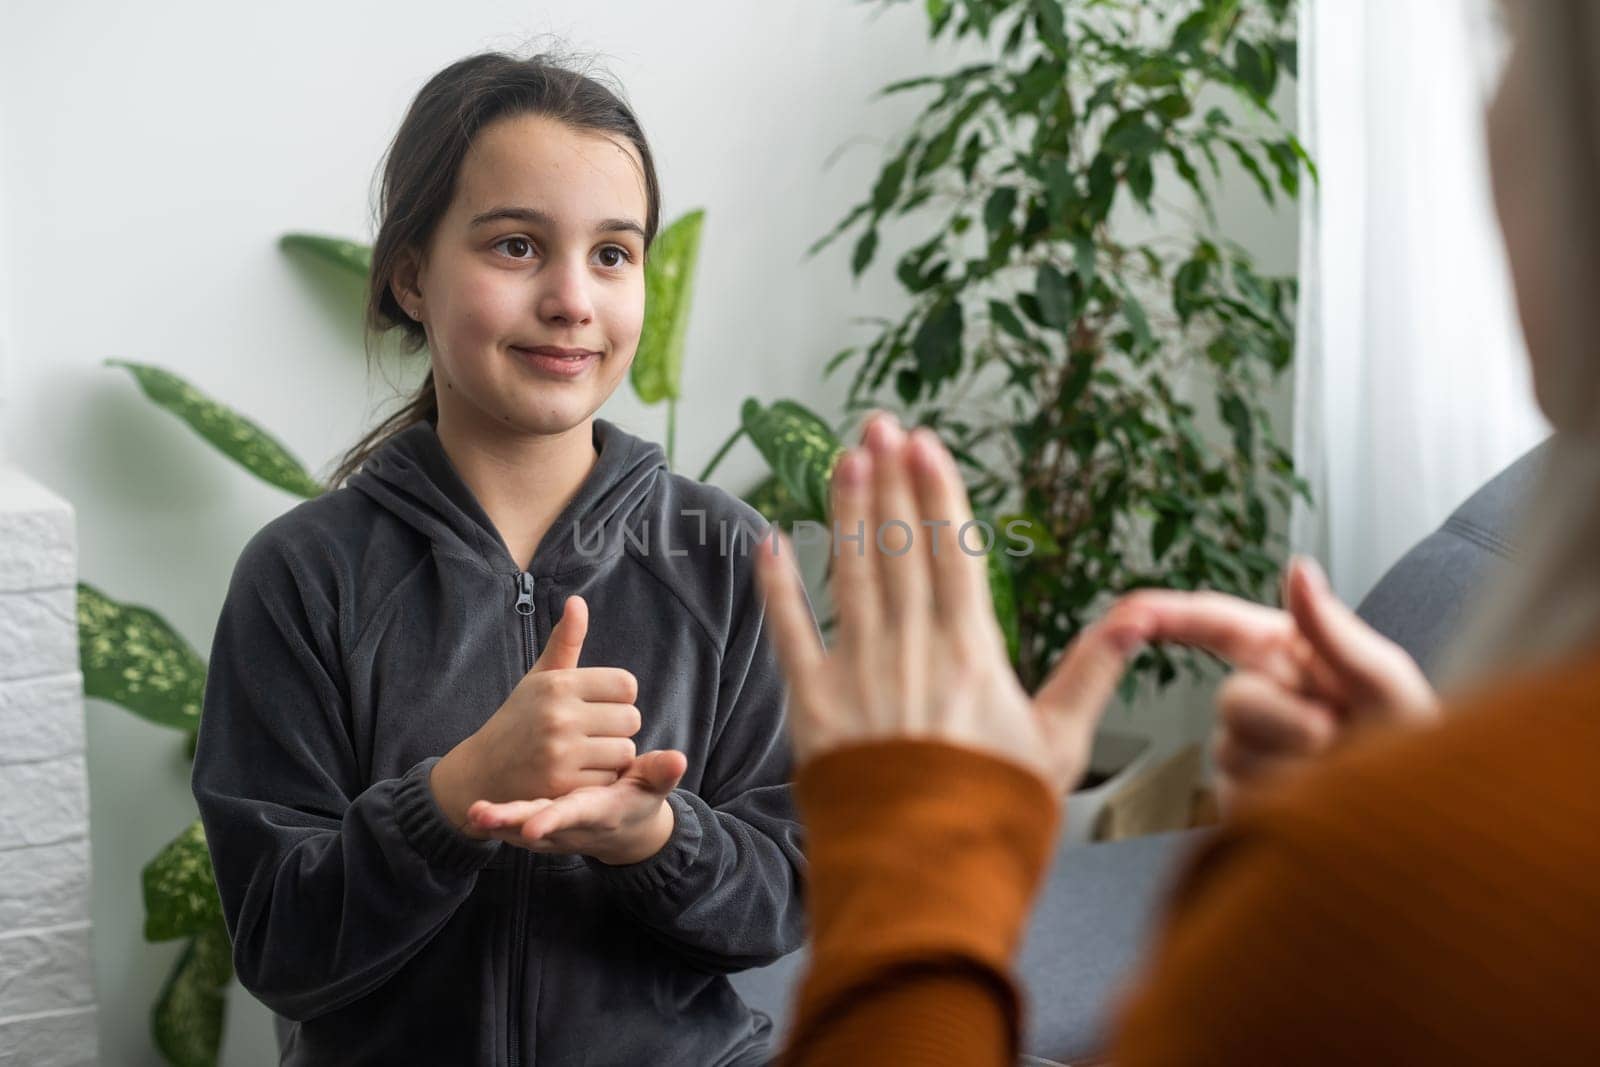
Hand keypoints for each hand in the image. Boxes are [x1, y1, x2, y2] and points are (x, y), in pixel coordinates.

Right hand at [430, 595, 643, 838]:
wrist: (481, 772)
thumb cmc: (520, 718)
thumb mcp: (540, 678)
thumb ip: (565, 642)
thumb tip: (578, 601)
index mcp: (558, 684)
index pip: (626, 684)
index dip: (619, 698)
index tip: (599, 706)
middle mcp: (560, 715)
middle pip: (632, 719)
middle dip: (618, 728)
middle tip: (592, 734)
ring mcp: (561, 752)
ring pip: (625, 751)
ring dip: (612, 757)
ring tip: (586, 754)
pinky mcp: (563, 786)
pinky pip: (609, 780)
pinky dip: (600, 780)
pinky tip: (578, 774)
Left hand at [465, 749, 687, 864]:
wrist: (622, 832)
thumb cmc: (638, 801)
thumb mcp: (652, 788)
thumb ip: (661, 772)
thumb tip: (678, 759)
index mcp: (600, 811)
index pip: (576, 813)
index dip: (555, 819)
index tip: (532, 828)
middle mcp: (572, 825)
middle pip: (539, 824)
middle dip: (513, 822)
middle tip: (482, 816)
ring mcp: (552, 828)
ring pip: (520, 827)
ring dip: (498, 822)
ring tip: (474, 813)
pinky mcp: (538, 822)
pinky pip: (513, 823)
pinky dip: (496, 820)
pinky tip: (474, 808)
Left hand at [757, 414, 1144, 791]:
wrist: (929, 880)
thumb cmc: (1000, 815)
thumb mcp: (1060, 745)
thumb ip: (1093, 671)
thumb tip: (1141, 614)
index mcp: (972, 653)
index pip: (951, 552)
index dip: (936, 492)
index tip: (925, 443)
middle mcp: (911, 650)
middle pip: (897, 548)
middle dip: (888, 481)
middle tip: (877, 425)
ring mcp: (857, 674)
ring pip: (850, 575)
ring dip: (844, 513)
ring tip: (842, 460)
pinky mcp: (811, 707)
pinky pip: (790, 634)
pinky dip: (779, 587)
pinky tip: (771, 541)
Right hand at [1120, 557, 1440, 797]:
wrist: (1425, 831)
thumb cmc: (1419, 749)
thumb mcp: (1388, 684)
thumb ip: (1335, 632)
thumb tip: (1297, 567)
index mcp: (1288, 652)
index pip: (1214, 623)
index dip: (1166, 613)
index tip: (1125, 611)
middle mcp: (1262, 695)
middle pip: (1231, 700)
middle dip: (1287, 722)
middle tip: (1341, 736)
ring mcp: (1248, 748)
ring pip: (1233, 753)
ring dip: (1294, 768)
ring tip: (1342, 774)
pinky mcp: (1243, 798)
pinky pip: (1242, 795)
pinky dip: (1286, 801)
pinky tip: (1320, 803)